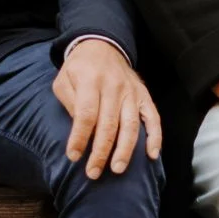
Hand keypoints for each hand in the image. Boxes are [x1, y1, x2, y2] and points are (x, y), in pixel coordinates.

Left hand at [53, 39, 162, 178]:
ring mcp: (132, 92)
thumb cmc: (79, 68)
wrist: (102, 45)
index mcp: (91, 81)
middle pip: (109, 124)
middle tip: (93, 172)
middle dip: (101, 152)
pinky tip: (152, 155)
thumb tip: (80, 129)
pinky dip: (155, 137)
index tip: (73, 156)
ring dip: (125, 150)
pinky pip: (153, 118)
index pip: (86, 114)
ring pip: (131, 125)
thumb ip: (69, 103)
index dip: (80, 138)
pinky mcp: (144, 96)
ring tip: (117, 169)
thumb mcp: (63, 80)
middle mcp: (114, 87)